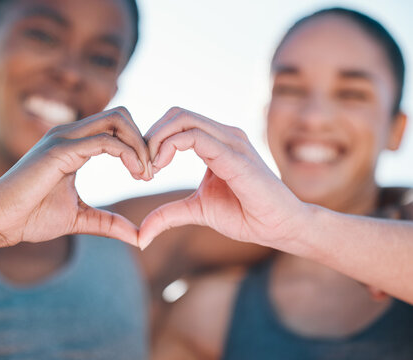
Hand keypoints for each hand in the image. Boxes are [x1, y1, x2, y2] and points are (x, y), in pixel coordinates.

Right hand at [0, 107, 150, 247]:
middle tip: (151, 171)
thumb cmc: (31, 217)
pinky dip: (128, 154)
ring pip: (116, 120)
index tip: (146, 174)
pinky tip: (135, 174)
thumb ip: (109, 223)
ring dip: (139, 145)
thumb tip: (138, 236)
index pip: (116, 126)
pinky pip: (105, 142)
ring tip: (145, 173)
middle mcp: (69, 133)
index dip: (138, 145)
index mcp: (73, 144)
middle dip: (144, 139)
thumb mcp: (80, 218)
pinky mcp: (60, 150)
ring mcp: (64, 138)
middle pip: (121, 115)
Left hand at [139, 107, 306, 249]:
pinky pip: (195, 137)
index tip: (145, 170)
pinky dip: (169, 147)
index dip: (154, 140)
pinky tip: (160, 168)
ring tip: (150, 169)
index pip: (178, 121)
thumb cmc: (246, 215)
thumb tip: (141, 234)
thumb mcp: (198, 211)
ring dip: (156, 140)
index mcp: (217, 141)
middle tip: (143, 167)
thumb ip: (169, 214)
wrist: (281, 227)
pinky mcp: (235, 156)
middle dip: (151, 136)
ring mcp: (231, 142)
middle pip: (177, 114)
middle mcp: (225, 134)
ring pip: (182, 119)